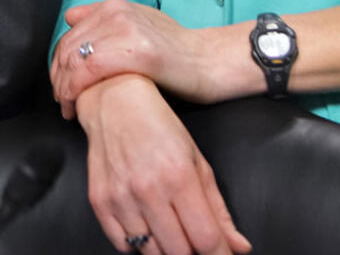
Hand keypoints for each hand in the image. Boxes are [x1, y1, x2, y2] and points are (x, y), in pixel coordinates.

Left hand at [51, 0, 227, 117]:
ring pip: (75, 60)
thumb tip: (71, 15)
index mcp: (115, 6)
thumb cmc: (177, 50)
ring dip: (64, 89)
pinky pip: (91, 71)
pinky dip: (76, 91)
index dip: (58, 64)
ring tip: (69, 108)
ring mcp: (127, 30)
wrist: (210, 62)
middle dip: (59, 80)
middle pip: (68, 49)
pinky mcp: (137, 53)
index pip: (69, 36)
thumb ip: (105, 18)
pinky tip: (77, 107)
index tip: (61, 85)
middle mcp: (117, 13)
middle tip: (62, 102)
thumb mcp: (139, 23)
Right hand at [77, 75, 250, 254]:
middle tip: (194, 237)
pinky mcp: (100, 202)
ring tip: (170, 228)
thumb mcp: (197, 159)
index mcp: (179, 176)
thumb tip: (238, 246)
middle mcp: (148, 189)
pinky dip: (138, 245)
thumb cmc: (158, 125)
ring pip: (151, 254)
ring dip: (166, 249)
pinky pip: (123, 246)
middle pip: (179, 253)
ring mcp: (121, 198)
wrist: (113, 100)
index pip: (206, 239)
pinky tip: (146, 225)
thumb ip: (218, 208)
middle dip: (193, 252)